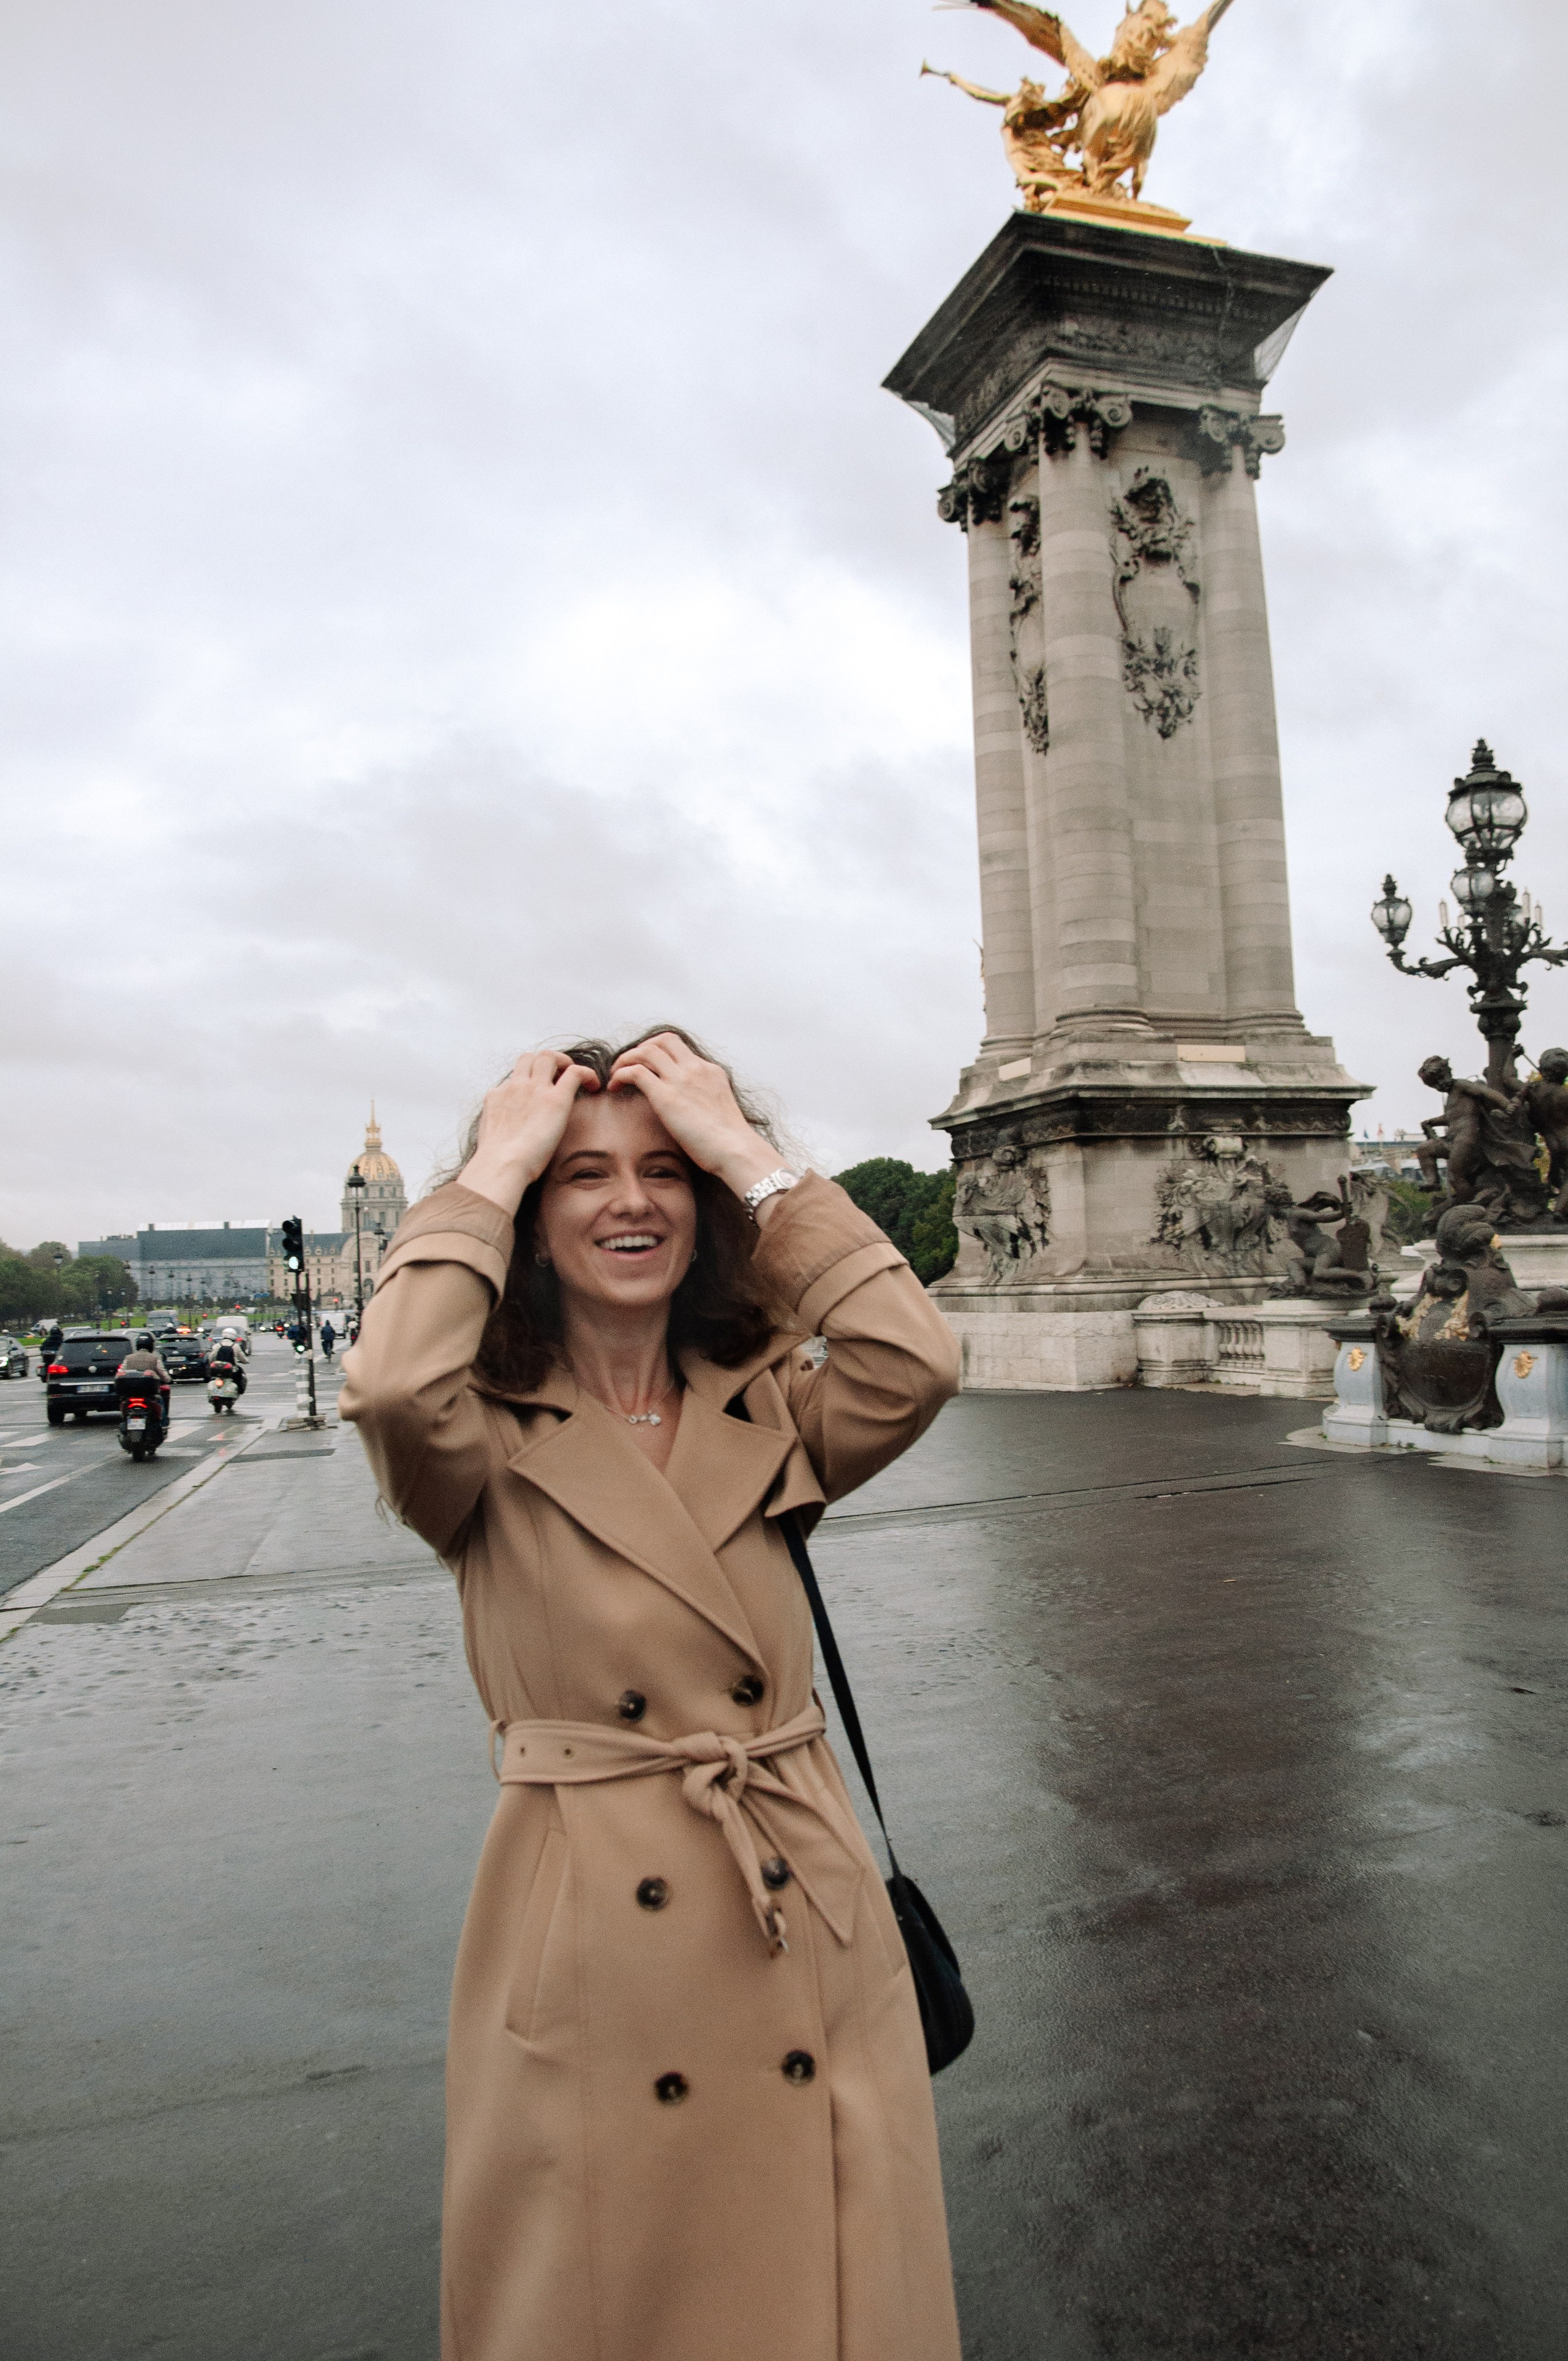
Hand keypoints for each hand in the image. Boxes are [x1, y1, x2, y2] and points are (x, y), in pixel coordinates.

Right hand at [458, 1052, 600, 1216]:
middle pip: (529, 1058)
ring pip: (548, 1057)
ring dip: (564, 1062)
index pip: (514, 1078)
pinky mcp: (555, 1099)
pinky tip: (594, 1086)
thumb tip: (507, 1146)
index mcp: (497, 1097)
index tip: (539, 1091)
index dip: (528, 1079)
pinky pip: (575, 1072)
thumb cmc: (496, 1165)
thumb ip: (500, 1133)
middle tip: (559, 1077)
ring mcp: (534, 1089)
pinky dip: (587, 1074)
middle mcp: (514, 1087)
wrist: (501, 1165)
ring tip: (576, 1077)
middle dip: (545, 1062)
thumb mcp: (491, 1142)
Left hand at [607, 1034, 780, 1203]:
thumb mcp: (719, 1109)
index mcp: (710, 1071)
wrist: (736, 1150)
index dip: (658, 1052)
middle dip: (641, 1048)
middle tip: (628, 1066)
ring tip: (616, 1076)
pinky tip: (614, 1087)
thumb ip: (705, 1100)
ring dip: (625, 1059)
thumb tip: (692, 1111)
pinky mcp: (666, 1096)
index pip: (679, 1049)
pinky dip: (620, 1075)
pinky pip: (635, 1072)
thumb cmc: (730, 1142)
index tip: (647, 1067)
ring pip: (645, 1051)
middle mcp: (695, 1068)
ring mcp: (681, 1080)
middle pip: (662, 1040)